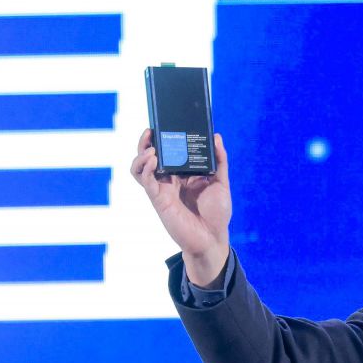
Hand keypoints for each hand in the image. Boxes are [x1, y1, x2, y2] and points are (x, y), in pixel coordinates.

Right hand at [129, 129, 231, 286]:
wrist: (212, 239)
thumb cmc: (217, 213)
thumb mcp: (221, 183)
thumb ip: (220, 160)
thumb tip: (216, 136)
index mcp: (183, 173)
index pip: (169, 151)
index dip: (164, 137)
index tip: (165, 123)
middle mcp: (170, 178)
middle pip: (150, 155)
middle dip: (147, 141)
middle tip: (151, 129)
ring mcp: (162, 188)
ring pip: (140, 167)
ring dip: (141, 154)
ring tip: (151, 147)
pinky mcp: (158, 199)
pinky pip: (146, 181)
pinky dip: (145, 168)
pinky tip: (152, 159)